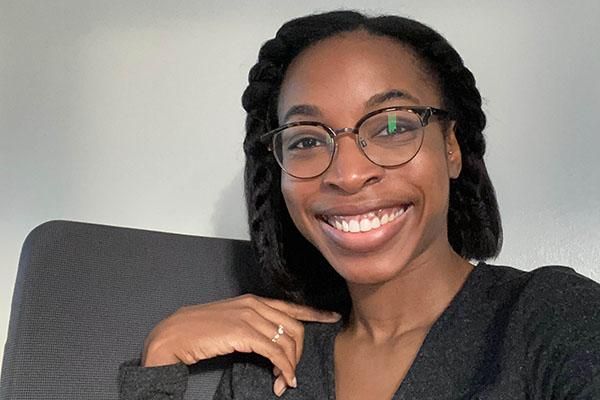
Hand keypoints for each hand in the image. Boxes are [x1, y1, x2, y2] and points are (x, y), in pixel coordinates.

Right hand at [141, 294, 340, 396]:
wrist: (172, 334)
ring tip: (282, 381)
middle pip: (294, 326)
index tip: (331, 318)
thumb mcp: (230, 322)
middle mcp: (254, 304)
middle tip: (290, 373)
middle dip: (298, 352)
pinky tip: (280, 379)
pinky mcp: (243, 332)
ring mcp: (249, 316)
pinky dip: (283, 368)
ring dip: (290, 365)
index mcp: (252, 300)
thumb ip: (251, 325)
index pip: (291, 306)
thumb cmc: (197, 331)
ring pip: (287, 340)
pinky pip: (275, 351)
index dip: (314, 313)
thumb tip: (269, 342)